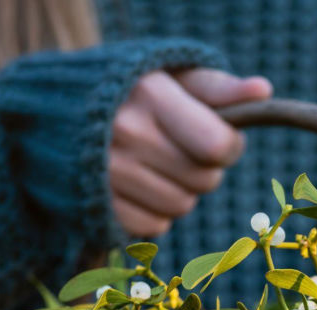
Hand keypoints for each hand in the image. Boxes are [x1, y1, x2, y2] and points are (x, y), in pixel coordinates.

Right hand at [109, 68, 271, 237]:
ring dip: (181, 192)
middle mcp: (125, 134)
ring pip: (182, 206)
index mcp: (149, 94)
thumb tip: (263, 92)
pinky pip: (154, 227)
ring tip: (159, 166)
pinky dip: (155, 213)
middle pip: (204, 181)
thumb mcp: (172, 76)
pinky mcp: (97, 205)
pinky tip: (139, 187)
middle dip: (204, 169)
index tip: (220, 138)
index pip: (217, 146)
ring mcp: (107, 173)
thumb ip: (218, 87)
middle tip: (181, 149)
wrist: (54, 110)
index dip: (229, 147)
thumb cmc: (131, 90)